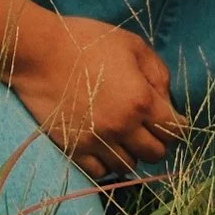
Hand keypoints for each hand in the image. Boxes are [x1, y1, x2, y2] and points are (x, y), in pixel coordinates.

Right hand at [8, 8, 185, 176]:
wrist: (39, 53)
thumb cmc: (87, 42)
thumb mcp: (132, 46)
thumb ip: (158, 74)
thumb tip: (167, 101)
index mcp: (141, 101)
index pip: (174, 131)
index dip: (176, 126)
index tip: (168, 120)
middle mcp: (122, 127)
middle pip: (154, 154)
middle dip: (155, 142)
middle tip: (146, 129)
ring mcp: (97, 141)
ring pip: (128, 166)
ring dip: (130, 153)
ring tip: (122, 137)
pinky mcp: (74, 148)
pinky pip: (100, 173)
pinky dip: (105, 164)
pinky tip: (103, 147)